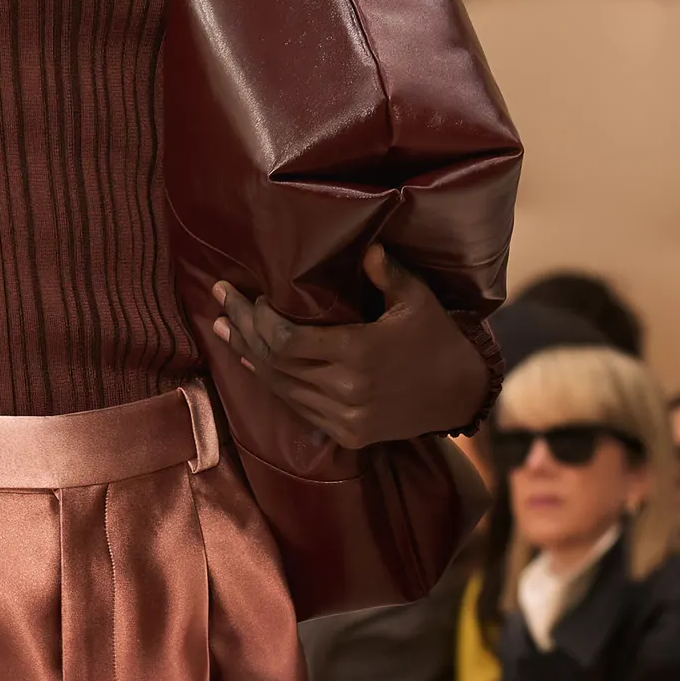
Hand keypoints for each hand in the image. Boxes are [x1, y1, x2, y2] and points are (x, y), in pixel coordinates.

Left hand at [211, 249, 491, 447]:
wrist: (459, 396)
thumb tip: (366, 245)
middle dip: (242, 331)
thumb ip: (387, 272)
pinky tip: (252, 363)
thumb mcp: (417, 298)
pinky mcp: (346, 435)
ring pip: (281, 388)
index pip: (287, 341)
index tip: (248, 295)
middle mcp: (346, 391)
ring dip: (249, 358)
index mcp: (360, 354)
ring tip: (224, 330)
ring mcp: (344, 418)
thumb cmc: (437, 338)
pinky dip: (272, 384)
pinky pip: (298, 408)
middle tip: (221, 303)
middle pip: (275, 363)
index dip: (259, 320)